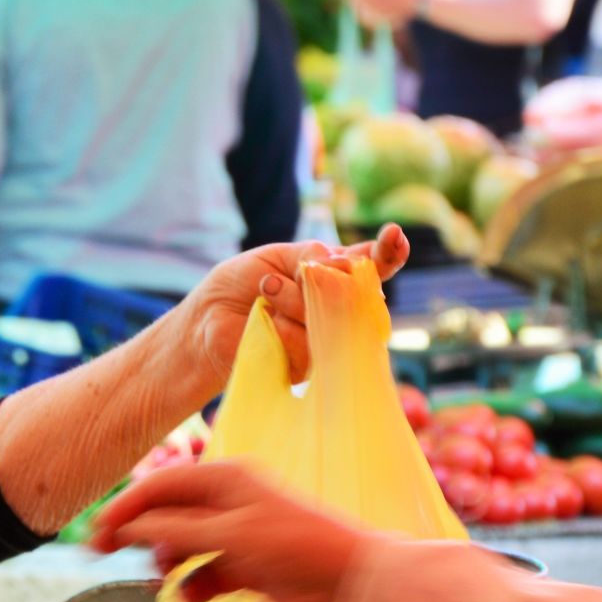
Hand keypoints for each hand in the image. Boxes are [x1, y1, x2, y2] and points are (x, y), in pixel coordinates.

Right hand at [89, 461, 367, 601]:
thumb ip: (177, 530)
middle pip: (166, 514)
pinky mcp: (241, 566)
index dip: (125, 508)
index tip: (96, 535)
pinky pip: (201, 574)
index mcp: (223, 479)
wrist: (346, 580)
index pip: (160, 486)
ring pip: (180, 546)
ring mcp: (232, 534)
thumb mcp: (230, 535)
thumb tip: (130, 528)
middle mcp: (225, 501)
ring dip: (165, 563)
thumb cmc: (294, 545)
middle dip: (138, 535)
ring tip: (158, 581)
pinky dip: (191, 587)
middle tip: (102, 557)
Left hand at [170, 226, 411, 393]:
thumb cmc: (239, 286)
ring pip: (327, 314)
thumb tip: (338, 264)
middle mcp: (335, 310)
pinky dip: (281, 325)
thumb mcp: (275, 256)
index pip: (371, 267)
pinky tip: (264, 324)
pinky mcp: (306, 366)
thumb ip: (310, 257)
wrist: (206, 321)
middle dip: (320, 276)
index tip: (395, 236)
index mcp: (332, 278)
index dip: (388, 253)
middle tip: (285, 274)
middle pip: (352, 290)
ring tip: (266, 294)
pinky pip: (306, 340)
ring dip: (290, 297)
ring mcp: (324, 339)